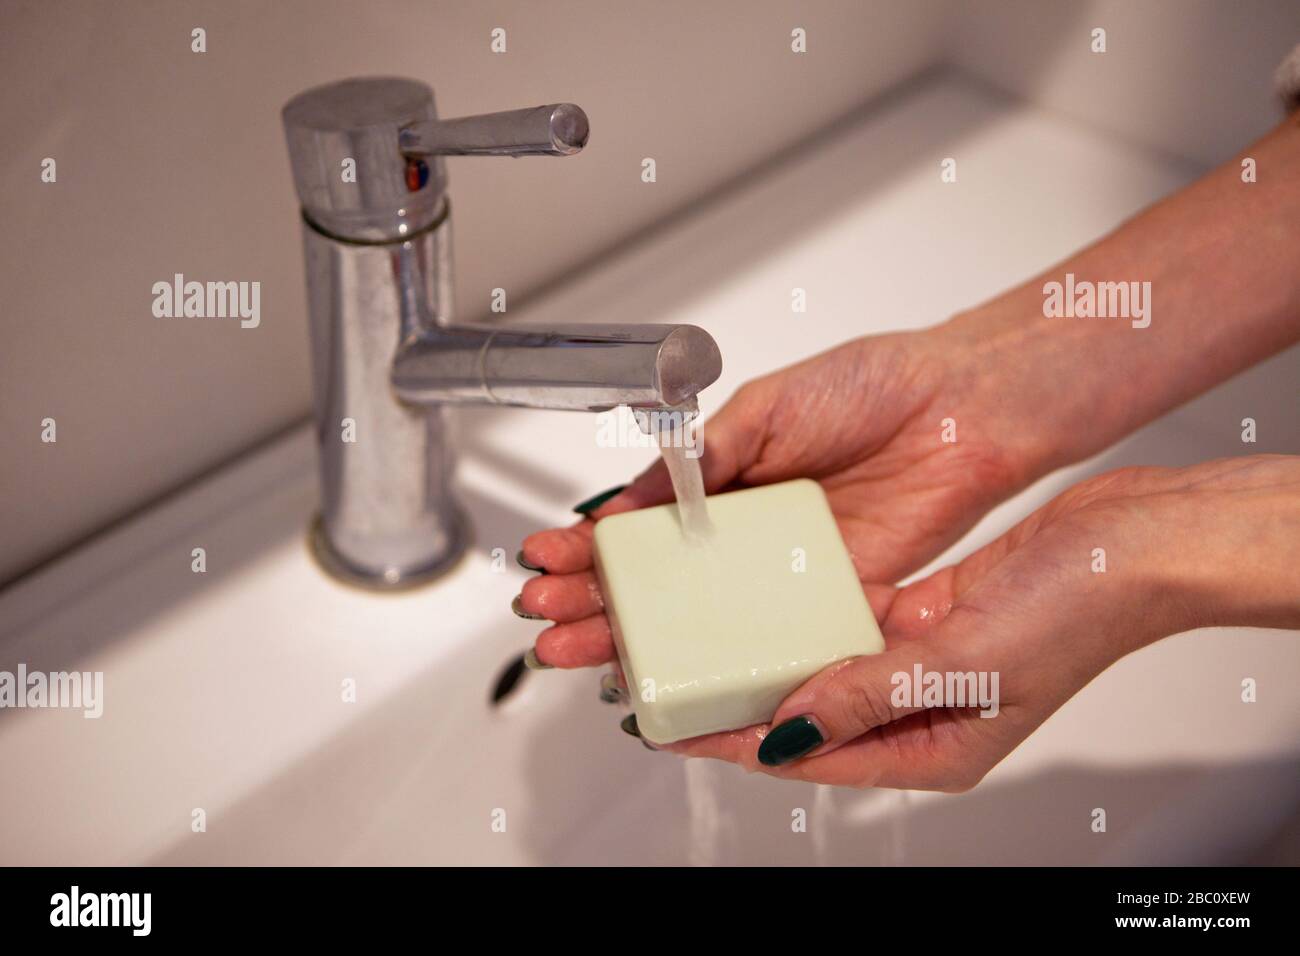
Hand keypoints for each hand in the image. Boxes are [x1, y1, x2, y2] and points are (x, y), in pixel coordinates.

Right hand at [518, 320, 1092, 667]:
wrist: (968, 405)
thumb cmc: (877, 384)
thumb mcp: (770, 405)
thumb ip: (703, 456)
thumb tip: (633, 500)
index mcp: (725, 478)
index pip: (640, 520)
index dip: (589, 542)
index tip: (544, 559)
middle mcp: (748, 530)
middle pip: (658, 580)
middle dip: (596, 600)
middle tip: (546, 623)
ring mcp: (786, 569)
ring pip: (703, 617)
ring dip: (642, 637)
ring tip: (584, 654)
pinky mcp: (833, 598)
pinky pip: (771, 636)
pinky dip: (725, 658)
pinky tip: (681, 672)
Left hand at [664, 455, 1299, 789]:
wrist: (1130, 543)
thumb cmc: (1078, 613)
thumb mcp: (963, 666)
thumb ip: (867, 694)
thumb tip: (790, 724)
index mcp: (933, 750)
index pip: (810, 756)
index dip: (738, 742)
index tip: (678, 728)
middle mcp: (919, 715)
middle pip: (805, 717)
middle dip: (738, 702)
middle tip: (671, 685)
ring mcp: (918, 667)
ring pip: (818, 670)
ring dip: (765, 657)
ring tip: (701, 641)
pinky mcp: (922, 619)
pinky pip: (846, 627)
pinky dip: (804, 618)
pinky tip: (760, 602)